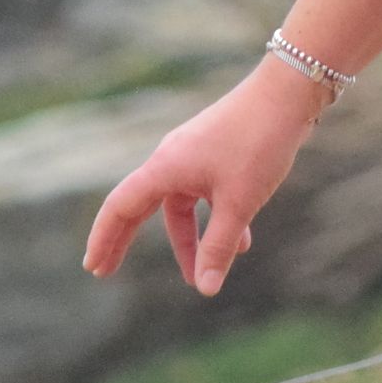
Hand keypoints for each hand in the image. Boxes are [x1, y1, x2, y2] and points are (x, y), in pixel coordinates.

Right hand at [82, 58, 323, 296]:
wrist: (289, 93)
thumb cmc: (259, 144)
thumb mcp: (238, 203)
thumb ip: (219, 247)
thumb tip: (205, 289)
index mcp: (164, 168)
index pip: (120, 207)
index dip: (103, 238)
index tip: (92, 267)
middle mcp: (172, 159)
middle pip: (142, 207)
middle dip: (128, 241)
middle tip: (107, 271)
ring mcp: (194, 153)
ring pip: (182, 205)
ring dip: (192, 238)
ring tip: (203, 274)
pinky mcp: (217, 150)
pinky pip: (206, 193)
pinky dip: (216, 218)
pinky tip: (243, 242)